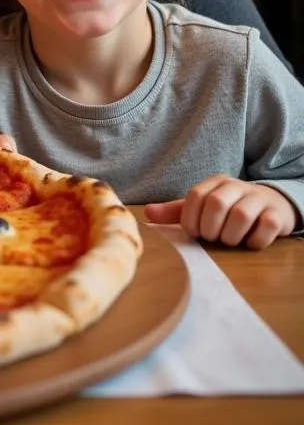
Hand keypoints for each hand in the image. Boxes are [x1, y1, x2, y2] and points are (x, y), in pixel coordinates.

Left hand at [145, 175, 295, 249]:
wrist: (271, 205)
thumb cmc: (229, 209)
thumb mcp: (202, 208)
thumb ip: (177, 211)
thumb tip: (147, 213)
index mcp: (214, 183)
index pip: (195, 196)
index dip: (190, 218)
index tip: (192, 232)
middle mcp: (236, 186)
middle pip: (216, 203)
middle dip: (209, 228)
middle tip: (211, 238)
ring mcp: (258, 199)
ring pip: (240, 215)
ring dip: (230, 236)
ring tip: (229, 240)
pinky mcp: (277, 215)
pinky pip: (266, 226)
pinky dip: (255, 240)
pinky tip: (250, 242)